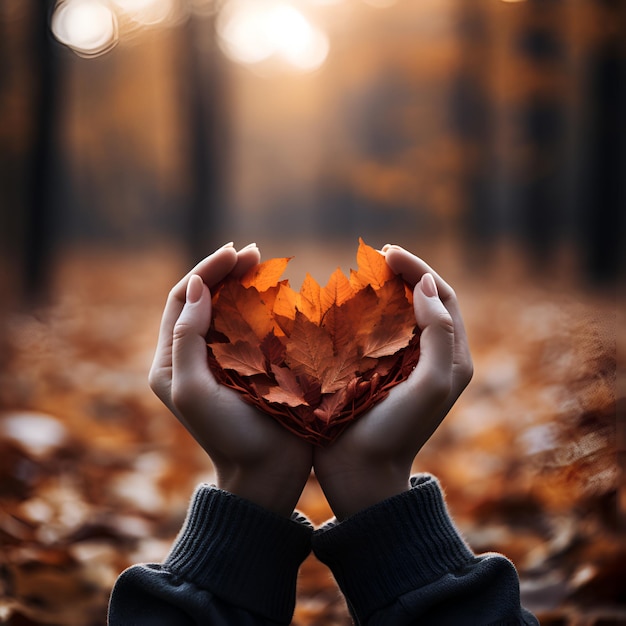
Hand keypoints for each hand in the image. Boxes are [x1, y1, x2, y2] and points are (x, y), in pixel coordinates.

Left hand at [149, 242, 312, 516]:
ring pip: (228, 310)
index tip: (234, 253)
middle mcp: (192, 357)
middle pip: (204, 300)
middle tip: (253, 253)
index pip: (182, 301)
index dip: (205, 272)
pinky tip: (278, 295)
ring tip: (263, 266)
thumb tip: (195, 287)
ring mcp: (222, 362)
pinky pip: (250, 328)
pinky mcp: (248, 368)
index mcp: (171, 361)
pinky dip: (261, 307)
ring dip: (243, 285)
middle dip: (225, 273)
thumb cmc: (227, 436)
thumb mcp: (194, 391)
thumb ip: (187, 339)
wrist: (265, 473)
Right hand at [313, 245, 472, 519]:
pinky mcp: (378, 373)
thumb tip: (425, 286)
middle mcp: (432, 358)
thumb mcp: (429, 384)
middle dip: (403, 274)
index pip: (442, 297)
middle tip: (375, 257)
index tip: (387, 253)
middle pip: (423, 301)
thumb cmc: (397, 431)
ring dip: (383, 290)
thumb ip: (437, 334)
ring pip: (399, 314)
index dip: (418, 270)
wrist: (362, 474)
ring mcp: (404, 365)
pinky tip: (346, 305)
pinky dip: (365, 314)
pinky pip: (376, 333)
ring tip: (361, 274)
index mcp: (452, 358)